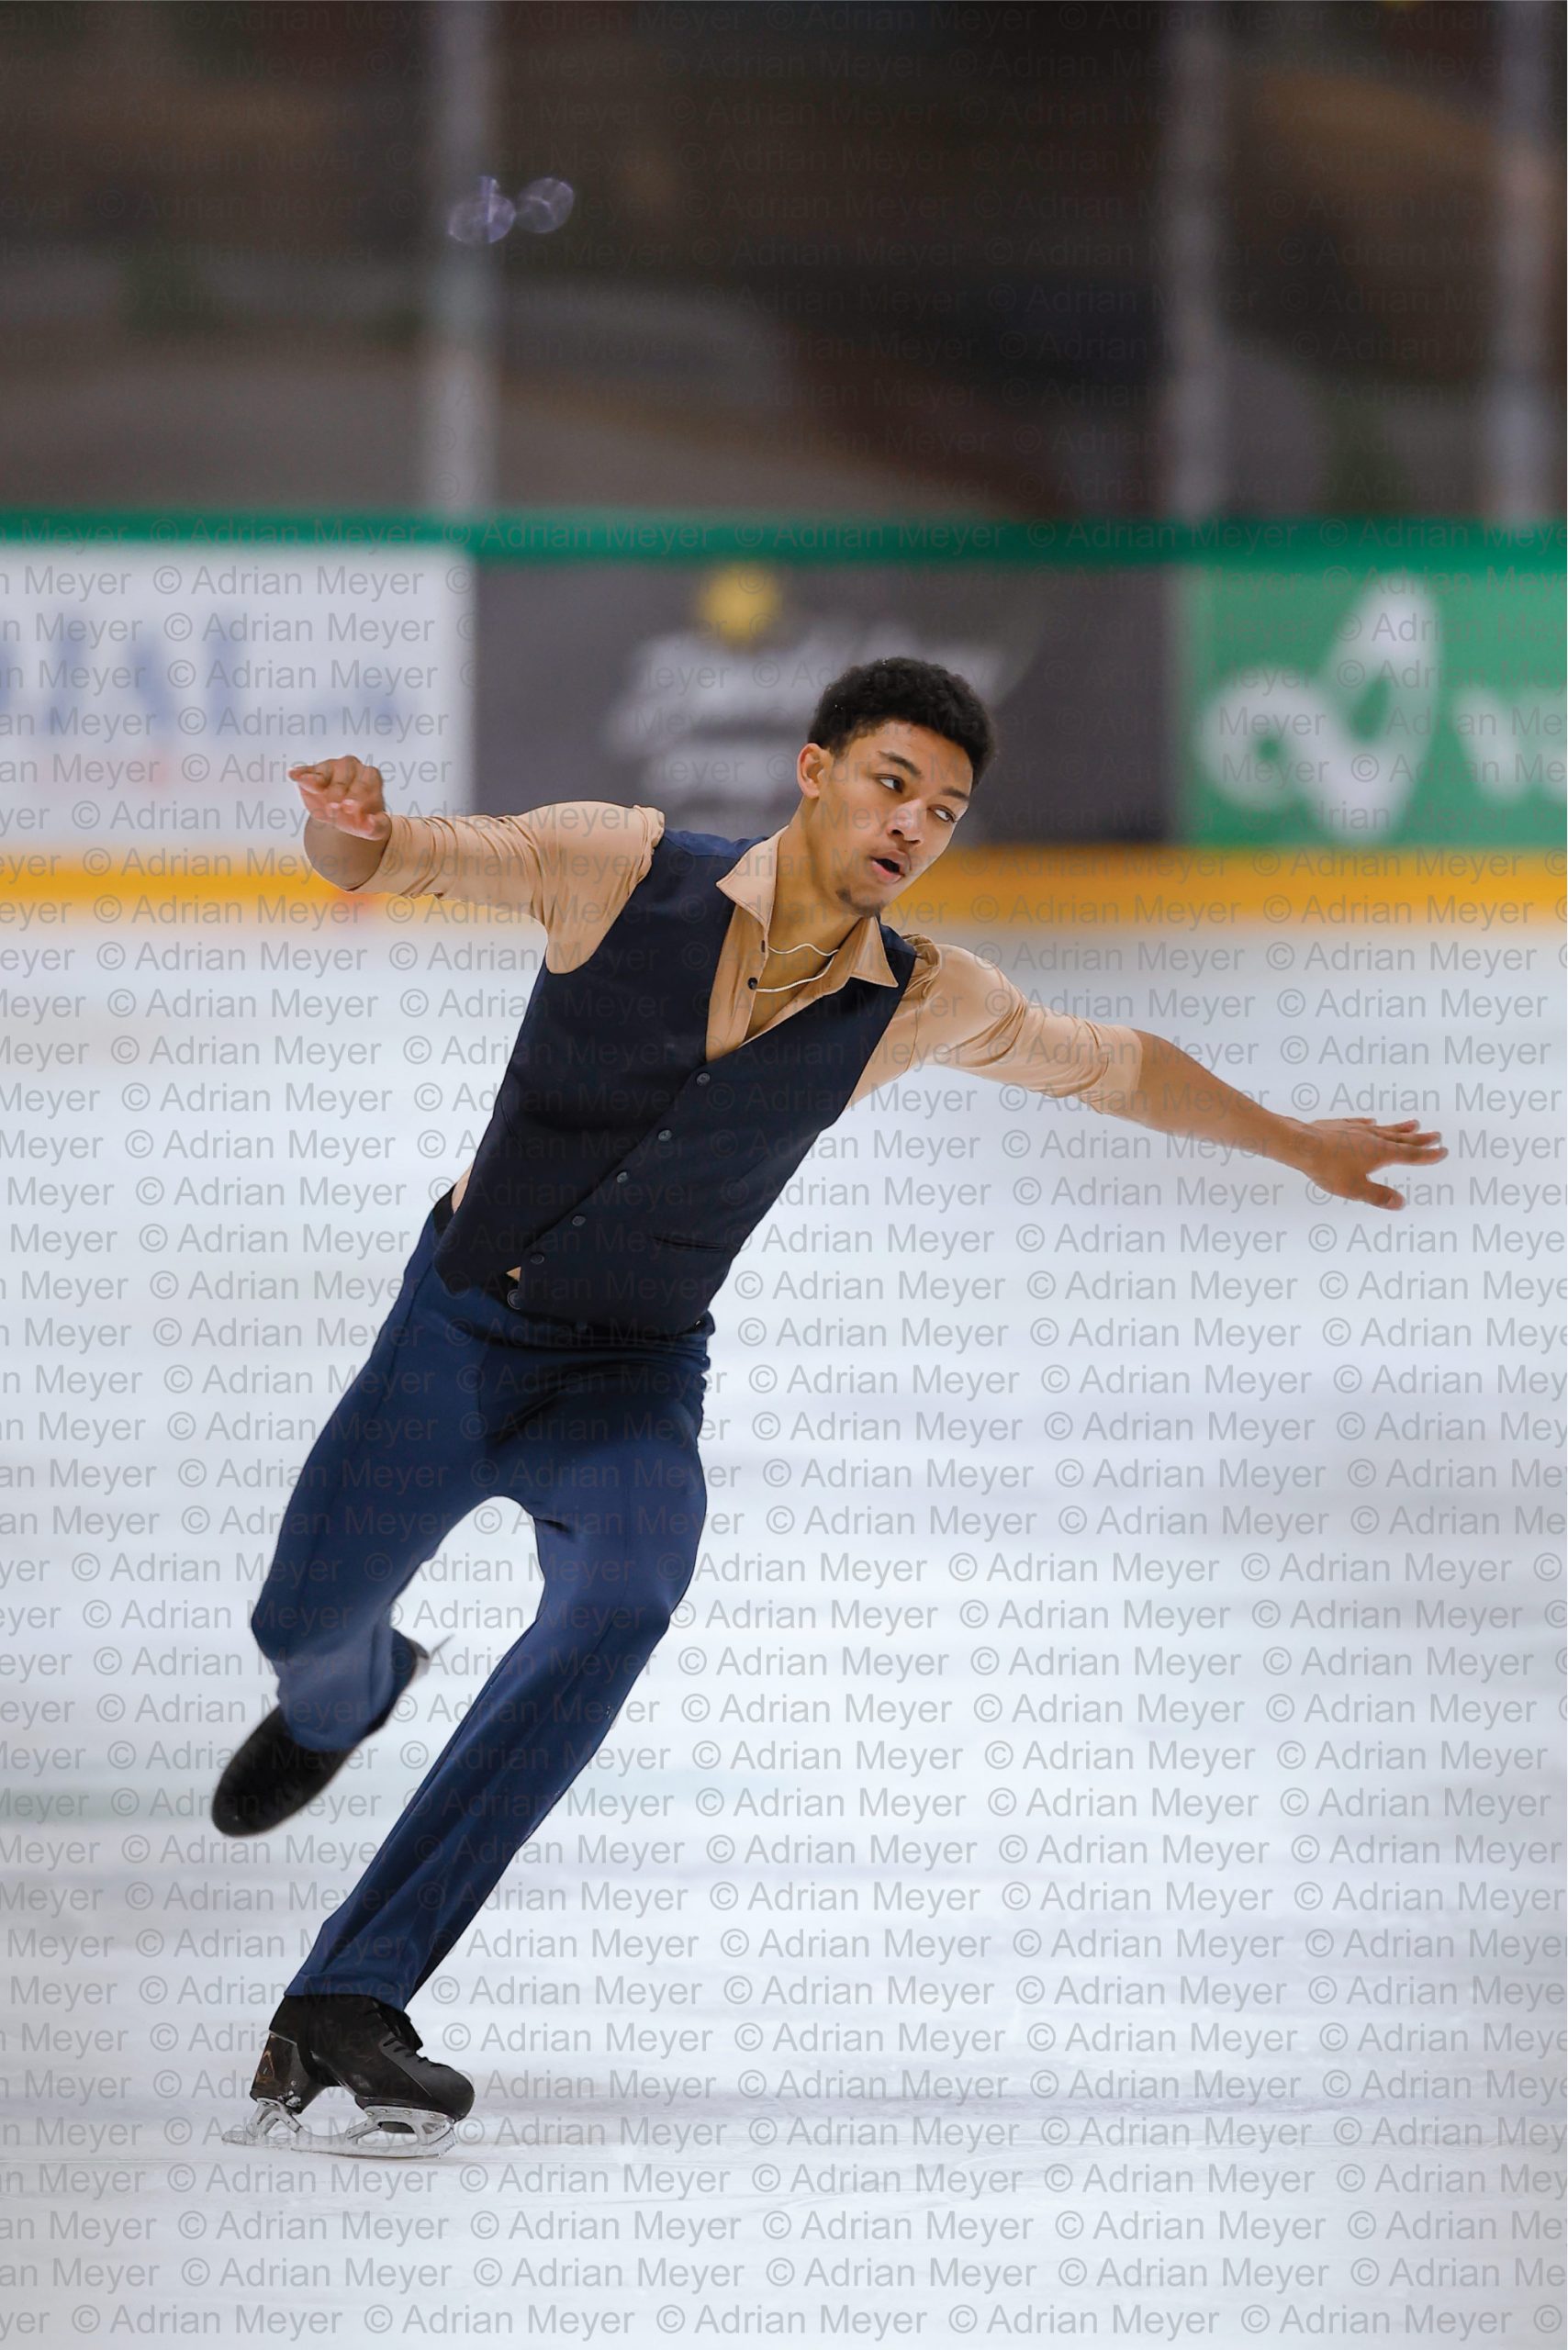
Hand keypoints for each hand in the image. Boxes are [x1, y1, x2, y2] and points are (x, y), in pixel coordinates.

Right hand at [289, 758, 390, 842]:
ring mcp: (331, 766)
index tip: (349, 809)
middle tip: (332, 810)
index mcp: (372, 776)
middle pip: (342, 782)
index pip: (364, 787)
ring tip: (320, 803)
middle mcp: (352, 766)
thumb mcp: (374, 828)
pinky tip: (294, 776)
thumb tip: (370, 824)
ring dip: (319, 788)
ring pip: (324, 774)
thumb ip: (375, 827)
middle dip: (336, 796)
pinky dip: (301, 774)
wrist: (344, 817)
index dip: (355, 799)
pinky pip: (306, 771)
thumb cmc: (362, 817)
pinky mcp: (313, 771)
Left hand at [1290, 1116, 1446, 1208]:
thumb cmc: (1328, 1168)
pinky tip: (1372, 1121)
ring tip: (1414, 1124)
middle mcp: (1373, 1138)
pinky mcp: (1340, 1125)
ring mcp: (1357, 1129)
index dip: (1428, 1155)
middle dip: (1420, 1139)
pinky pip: (1360, 1123)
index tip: (1443, 1151)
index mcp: (1381, 1153)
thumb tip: (1401, 1203)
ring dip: (1400, 1128)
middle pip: (1401, 1139)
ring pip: (1384, 1128)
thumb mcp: (1356, 1189)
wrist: (1302, 1145)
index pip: (1411, 1155)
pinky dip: (1370, 1123)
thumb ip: (1379, 1196)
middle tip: (1436, 1135)